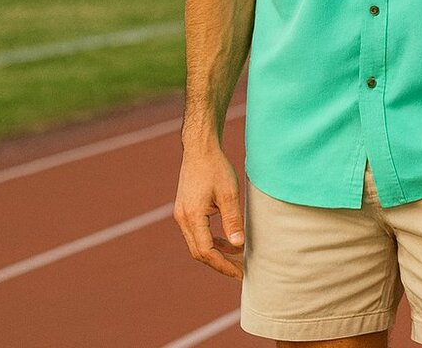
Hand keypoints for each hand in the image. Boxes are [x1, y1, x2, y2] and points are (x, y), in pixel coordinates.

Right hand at [173, 146, 244, 278]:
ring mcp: (182, 215)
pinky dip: (211, 241)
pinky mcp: (185, 210)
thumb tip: (238, 246)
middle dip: (220, 263)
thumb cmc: (216, 167)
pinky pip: (197, 233)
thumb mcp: (229, 193)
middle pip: (199, 252)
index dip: (223, 265)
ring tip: (237, 257)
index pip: (206, 251)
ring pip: (197, 244)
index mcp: (192, 216)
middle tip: (240, 269)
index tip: (240, 272)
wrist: (200, 149)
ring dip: (215, 253)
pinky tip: (226, 241)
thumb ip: (233, 220)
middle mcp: (183, 218)